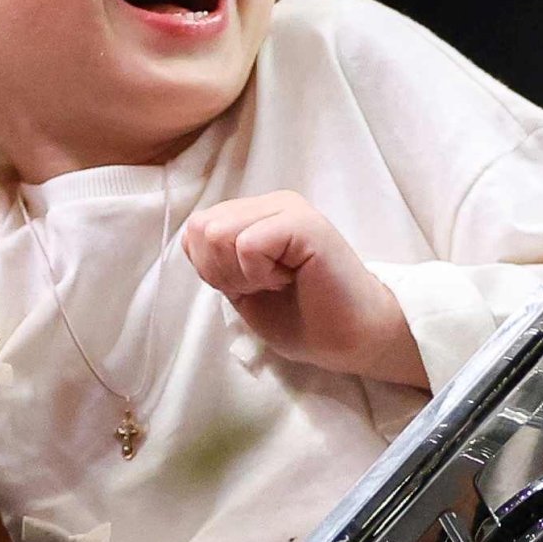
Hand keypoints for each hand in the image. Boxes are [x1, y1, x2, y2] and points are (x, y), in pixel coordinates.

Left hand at [183, 192, 427, 386]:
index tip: (249, 287)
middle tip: (264, 287)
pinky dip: (259, 274)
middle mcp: (271, 202)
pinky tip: (289, 280)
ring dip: (241, 273)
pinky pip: (249, 244)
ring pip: (218, 232)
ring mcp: (289, 208)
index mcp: (255, 214)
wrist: (349, 339)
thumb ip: (216, 258)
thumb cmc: (302, 317)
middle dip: (221, 272)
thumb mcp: (240, 286)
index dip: (209, 268)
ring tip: (277, 283)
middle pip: (201, 228)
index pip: (195, 229)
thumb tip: (192, 238)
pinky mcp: (305, 223)